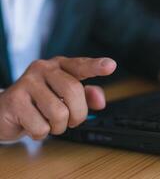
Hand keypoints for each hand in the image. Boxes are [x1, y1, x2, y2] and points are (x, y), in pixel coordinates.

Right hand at [0, 57, 116, 140]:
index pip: (80, 65)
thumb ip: (87, 96)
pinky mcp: (14, 100)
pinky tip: (33, 124)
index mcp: (60, 66)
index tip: (110, 66)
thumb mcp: (66, 97)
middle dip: (78, 114)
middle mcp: (43, 68)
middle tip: (71, 120)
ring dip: (58, 126)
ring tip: (49, 121)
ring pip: (58, 112)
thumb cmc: (41, 101)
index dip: (96, 66)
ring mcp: (27, 82)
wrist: (6, 110)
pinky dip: (41, 133)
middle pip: (73, 91)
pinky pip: (41, 126)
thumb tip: (100, 101)